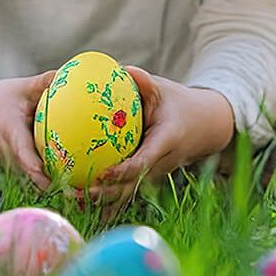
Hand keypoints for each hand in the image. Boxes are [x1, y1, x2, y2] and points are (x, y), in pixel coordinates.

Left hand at [84, 68, 234, 204]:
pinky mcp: (148, 177)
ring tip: (72, 200)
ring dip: (102, 200)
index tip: (103, 173)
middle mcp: (161, 162)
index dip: (124, 171)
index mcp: (166, 141)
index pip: (145, 160)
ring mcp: (155, 173)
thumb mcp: (163, 90)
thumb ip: (144, 81)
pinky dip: (106, 201)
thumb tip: (120, 69)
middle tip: (76, 192)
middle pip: (132, 184)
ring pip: (128, 192)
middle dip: (106, 193)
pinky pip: (126, 191)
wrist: (202, 126)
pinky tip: (81, 205)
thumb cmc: (178, 103)